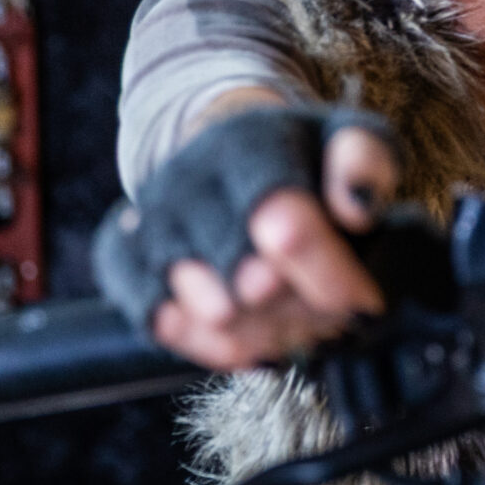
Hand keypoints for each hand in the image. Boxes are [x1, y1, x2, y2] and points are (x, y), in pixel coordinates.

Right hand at [145, 98, 398, 370]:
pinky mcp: (118, 255)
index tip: (363, 302)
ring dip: (262, 333)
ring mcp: (148, 219)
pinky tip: (245, 335)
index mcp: (248, 144)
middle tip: (329, 315)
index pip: (284, 223)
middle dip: (300, 310)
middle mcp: (187, 180)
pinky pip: (159, 323)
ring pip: (206, 312)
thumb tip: (358, 207)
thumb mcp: (349, 138)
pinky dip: (209, 345)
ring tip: (292, 322)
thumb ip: (366, 164)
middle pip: (245, 282)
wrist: (222, 144)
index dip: (327, 275)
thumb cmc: (299, 156)